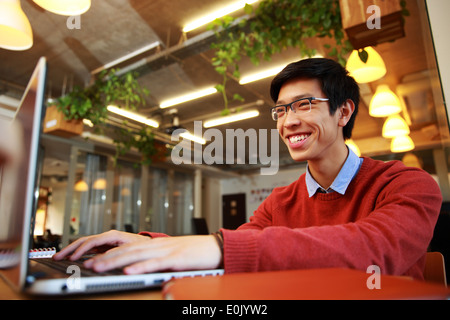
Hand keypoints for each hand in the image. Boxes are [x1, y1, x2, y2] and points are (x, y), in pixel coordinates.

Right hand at [53, 230, 149, 260]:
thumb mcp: (131, 250)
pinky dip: (79, 253)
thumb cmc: (143, 247)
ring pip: (85, 244)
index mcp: (113, 235)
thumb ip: (115, 254)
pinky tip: (71, 259)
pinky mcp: (105, 246)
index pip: (92, 241)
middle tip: (57, 257)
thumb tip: (100, 259)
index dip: (81, 250)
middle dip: (70, 248)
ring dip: (71, 250)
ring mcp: (105, 241)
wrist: (150, 246)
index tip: (72, 258)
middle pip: (84, 241)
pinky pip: (89, 249)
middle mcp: (107, 236)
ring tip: (59, 257)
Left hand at [83, 235, 221, 273]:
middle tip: (86, 264)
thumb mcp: (172, 254)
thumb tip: (138, 266)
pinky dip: (141, 267)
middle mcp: (158, 246)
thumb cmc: (195, 252)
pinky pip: (156, 264)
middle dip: (105, 258)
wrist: (216, 247)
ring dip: (115, 261)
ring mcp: (167, 251)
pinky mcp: (176, 259)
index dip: (108, 254)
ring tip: (98, 267)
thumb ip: (155, 258)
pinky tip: (129, 271)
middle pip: (127, 251)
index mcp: (155, 245)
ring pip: (136, 256)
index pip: (127, 249)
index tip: (92, 260)